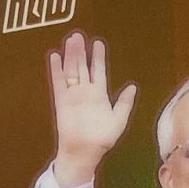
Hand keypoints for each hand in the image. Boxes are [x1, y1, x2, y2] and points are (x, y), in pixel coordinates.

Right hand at [49, 32, 136, 187]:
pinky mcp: (61, 101)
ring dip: (70, 56)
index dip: (98, 57)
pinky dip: (56, 69)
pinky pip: (58, 82)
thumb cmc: (102, 139)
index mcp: (99, 95)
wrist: (85, 152)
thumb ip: (124, 103)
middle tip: (79, 36)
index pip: (98, 71)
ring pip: (70, 70)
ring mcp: (72, 95)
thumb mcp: (119, 120)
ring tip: (71, 40)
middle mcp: (85, 92)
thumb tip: (133, 87)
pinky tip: (55, 56)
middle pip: (82, 67)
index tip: (97, 43)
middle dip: (81, 52)